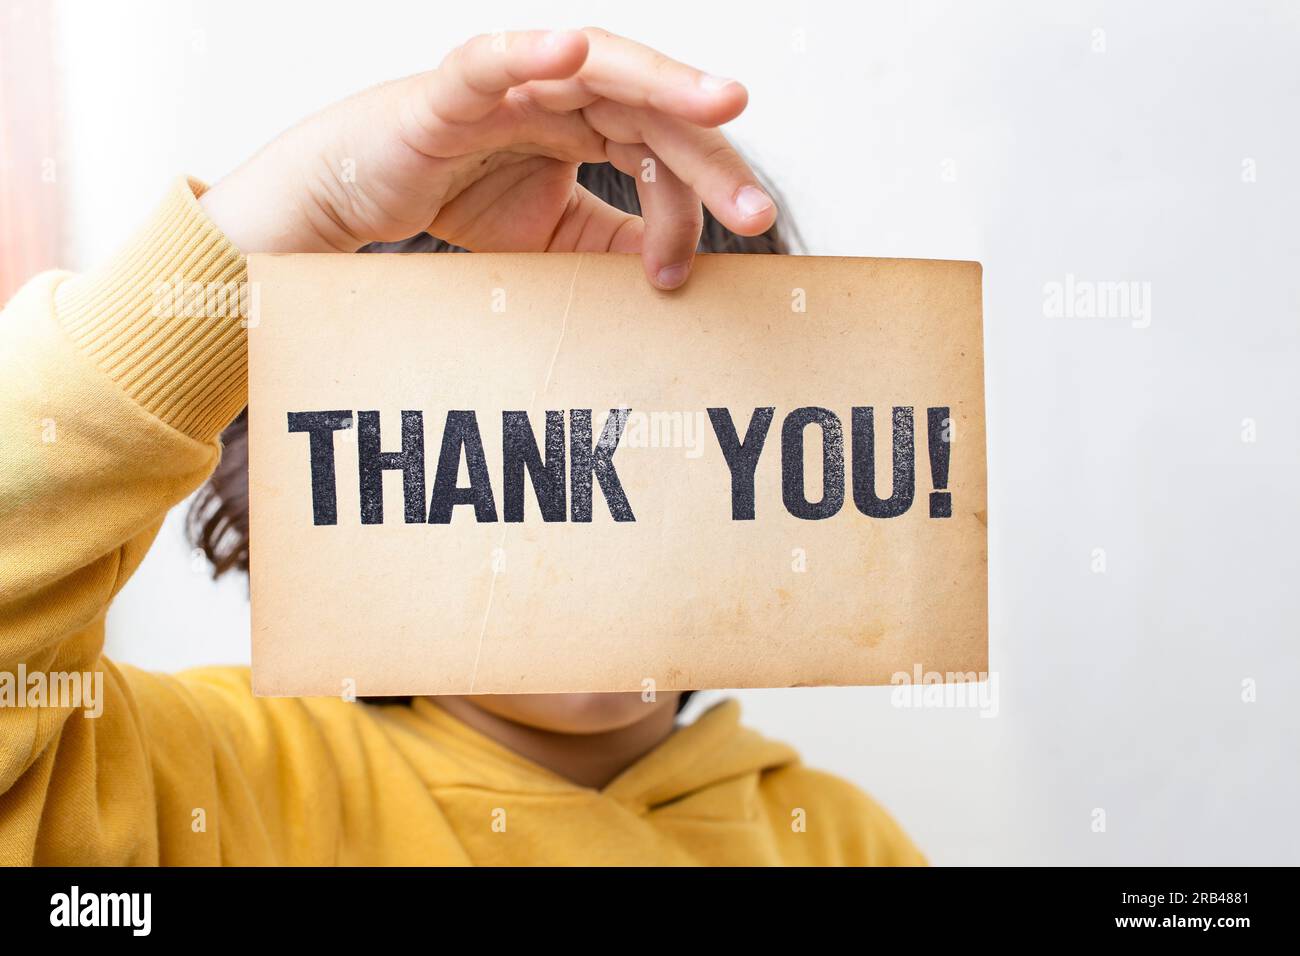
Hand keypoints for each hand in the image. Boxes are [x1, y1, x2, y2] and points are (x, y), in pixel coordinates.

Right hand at [200, 28, 776, 288]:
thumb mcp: (554, 237)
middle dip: (710, 153)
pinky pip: (492, 61)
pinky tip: (573, 52)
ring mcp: (511, 84)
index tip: (731, 243)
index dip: (702, 194)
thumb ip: (612, 242)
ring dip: (661, 82)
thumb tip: (677, 267)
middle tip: (756, 207)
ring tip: (720, 101)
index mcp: (587, 123)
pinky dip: (530, 53)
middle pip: (651, 108)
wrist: (359, 198)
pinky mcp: (452, 90)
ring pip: (596, 69)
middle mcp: (560, 93)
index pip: (663, 148)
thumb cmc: (455, 198)